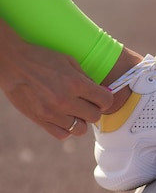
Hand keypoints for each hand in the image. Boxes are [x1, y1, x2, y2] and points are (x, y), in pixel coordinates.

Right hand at [0, 23, 112, 139]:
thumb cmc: (42, 58)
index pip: (105, 100)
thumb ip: (86, 78)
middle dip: (94, 109)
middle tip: (86, 103)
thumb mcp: (68, 60)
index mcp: (75, 83)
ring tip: (73, 111)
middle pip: (95, 117)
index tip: (100, 97)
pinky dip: (66, 129)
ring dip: (80, 121)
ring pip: (80, 129)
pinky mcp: (40, 120)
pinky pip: (62, 134)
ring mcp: (52, 113)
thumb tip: (100, 91)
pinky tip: (62, 118)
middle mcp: (65, 100)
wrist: (13, 63)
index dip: (105, 99)